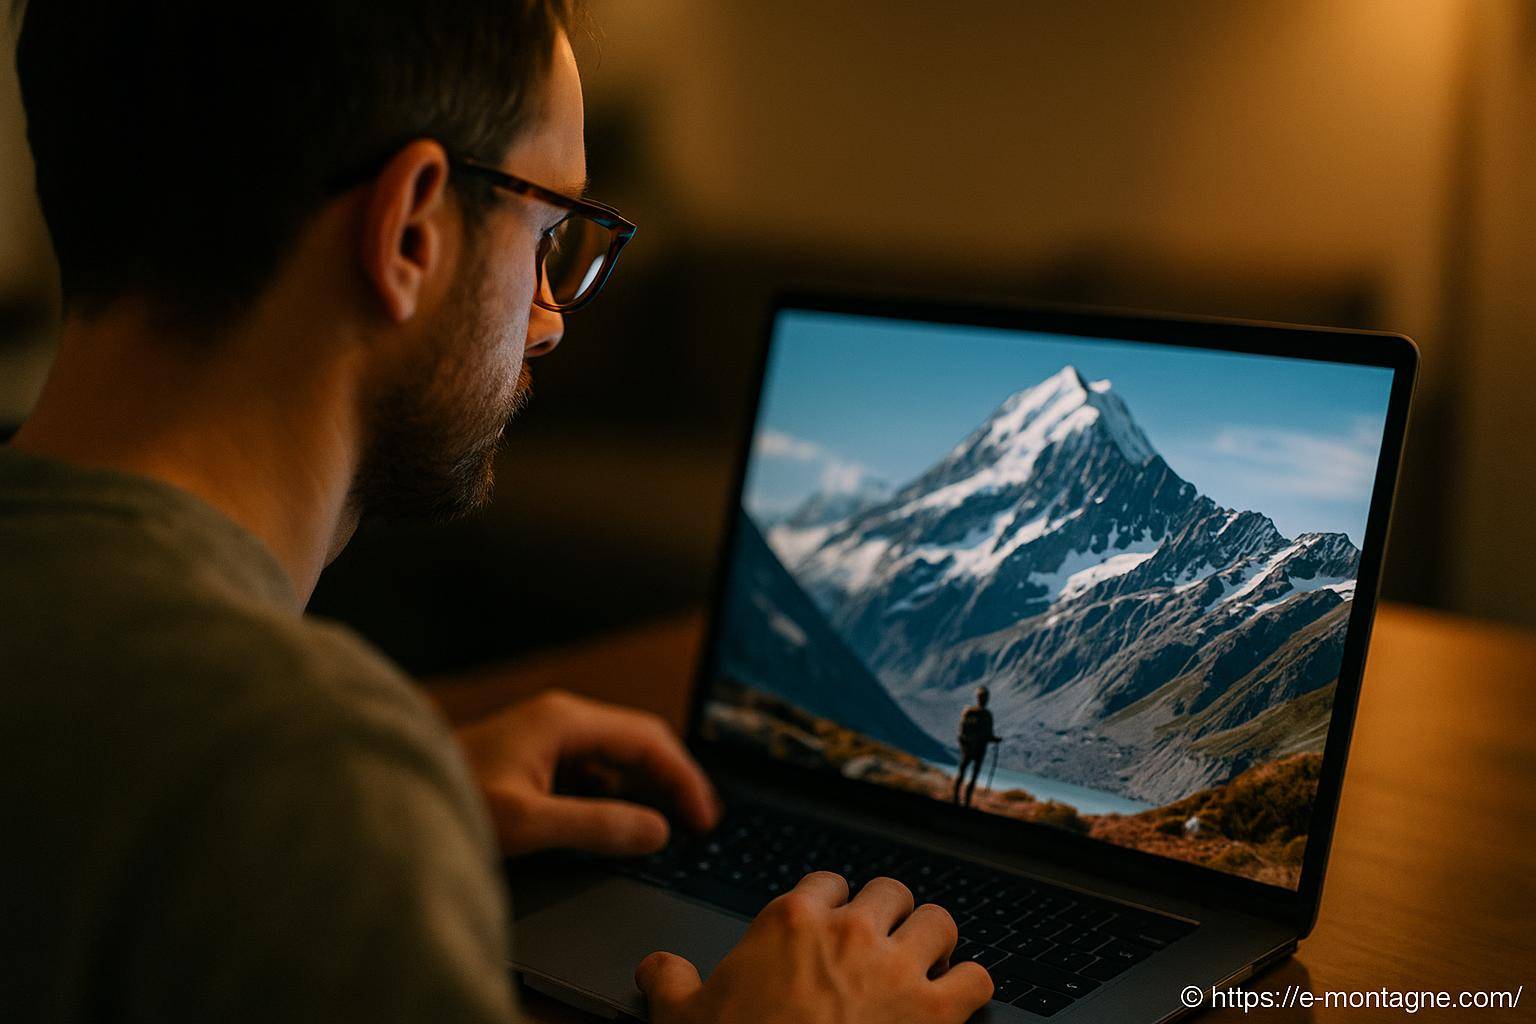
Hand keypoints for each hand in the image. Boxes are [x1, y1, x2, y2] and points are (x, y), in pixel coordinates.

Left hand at [454, 690, 719, 857]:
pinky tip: (621, 824)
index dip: (685, 778)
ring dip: (646, 789)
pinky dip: (617, 795)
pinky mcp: (534, 758)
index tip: (705, 819)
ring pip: (616, 758)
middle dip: (673, 780)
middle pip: (639, 743)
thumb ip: (598, 825)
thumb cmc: (451, 800)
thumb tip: (657, 831)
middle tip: (700, 824)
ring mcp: (546, 736)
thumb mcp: (530, 821)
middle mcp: (560, 719)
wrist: (391, 799)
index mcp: (565, 720)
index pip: (649, 739)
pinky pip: (592, 771)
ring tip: (670, 826)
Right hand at [635, 872, 992, 1023]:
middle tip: (882, 943)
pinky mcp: (935, 1012)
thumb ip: (669, 981)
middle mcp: (849, 931)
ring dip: (934, 941)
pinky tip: (958, 996)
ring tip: (927, 961)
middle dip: (889, 915)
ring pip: (938, 921)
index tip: (832, 923)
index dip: (832, 904)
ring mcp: (896, 968)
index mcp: (791, 920)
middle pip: (890, 891)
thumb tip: (656, 966)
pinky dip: (972, 985)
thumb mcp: (683, 1018)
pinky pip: (977, 977)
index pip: (828, 882)